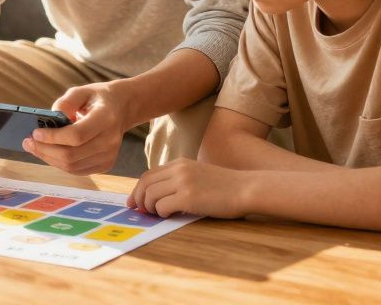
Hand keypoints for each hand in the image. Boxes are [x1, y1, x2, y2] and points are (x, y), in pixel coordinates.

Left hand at [22, 82, 130, 175]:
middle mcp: (110, 140)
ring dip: (49, 158)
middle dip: (45, 150)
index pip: (76, 135)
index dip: (53, 137)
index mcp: (106, 118)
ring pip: (72, 166)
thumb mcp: (82, 91)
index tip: (35, 133)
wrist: (122, 108)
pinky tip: (49, 153)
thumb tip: (49, 120)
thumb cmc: (97, 98)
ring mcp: (109, 155)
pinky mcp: (105, 165)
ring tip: (34, 147)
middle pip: (72, 155)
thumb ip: (65, 102)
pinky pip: (77, 170)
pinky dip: (59, 163)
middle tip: (28, 142)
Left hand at [128, 158, 248, 217]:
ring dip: (151, 208)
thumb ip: (179, 179)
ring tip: (160, 214)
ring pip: (151, 195)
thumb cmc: (225, 187)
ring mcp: (183, 182)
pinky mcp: (188, 197)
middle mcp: (179, 170)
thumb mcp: (198, 174)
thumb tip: (157, 196)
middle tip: (142, 211)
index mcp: (180, 163)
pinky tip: (171, 215)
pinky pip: (163, 207)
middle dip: (139, 199)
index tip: (134, 202)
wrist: (246, 188)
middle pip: (145, 184)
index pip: (148, 174)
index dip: (138, 189)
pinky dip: (162, 214)